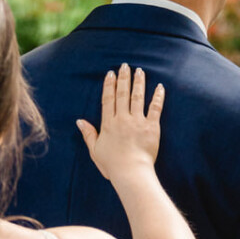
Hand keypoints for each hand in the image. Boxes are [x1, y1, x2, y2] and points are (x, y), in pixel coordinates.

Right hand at [76, 64, 164, 185]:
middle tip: (125, 66)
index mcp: (108, 124)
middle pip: (123, 94)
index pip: (108, 99)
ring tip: (140, 71)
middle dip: (124, 78)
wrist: (131, 173)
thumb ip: (88, 134)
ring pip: (138, 97)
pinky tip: (160, 87)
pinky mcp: (152, 127)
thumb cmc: (112, 165)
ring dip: (139, 82)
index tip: (111, 74)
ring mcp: (138, 122)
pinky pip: (155, 108)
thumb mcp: (95, 150)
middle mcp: (122, 119)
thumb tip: (79, 121)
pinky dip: (158, 96)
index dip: (109, 85)